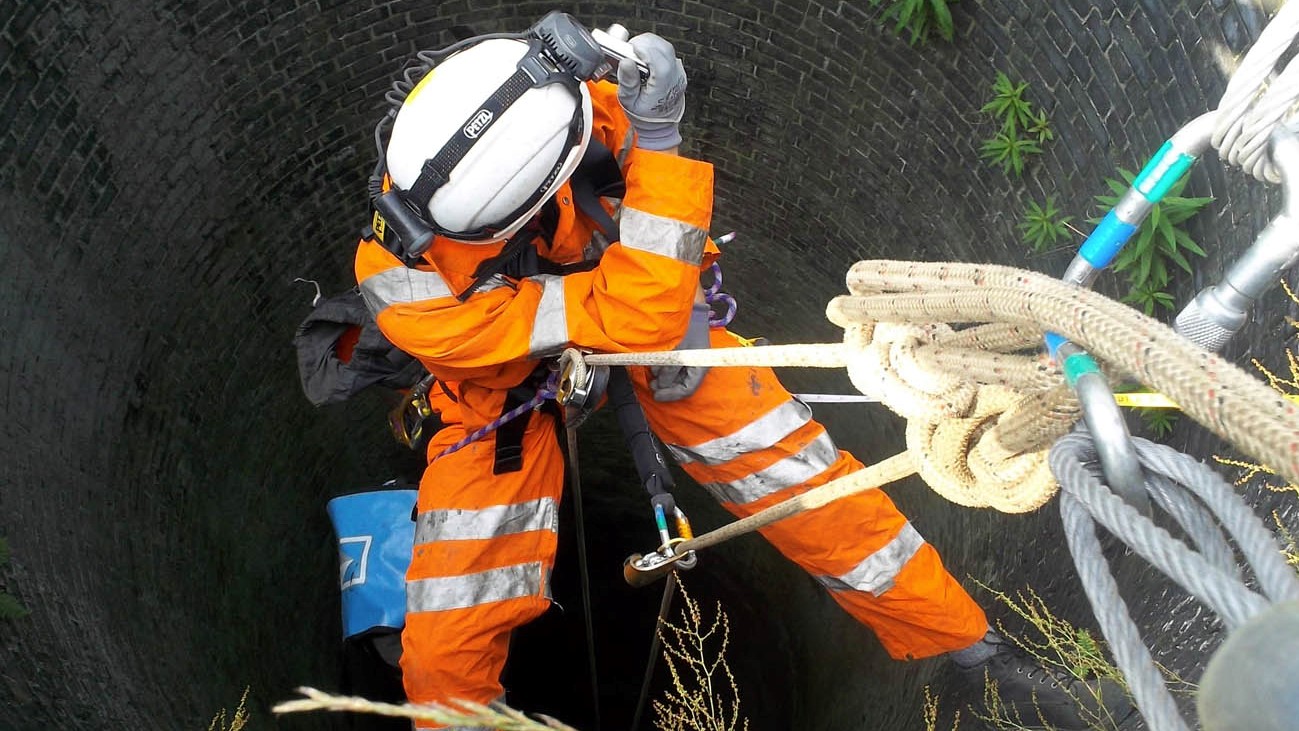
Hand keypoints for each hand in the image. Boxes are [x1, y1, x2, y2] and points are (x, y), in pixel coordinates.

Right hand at [616, 33, 685, 150]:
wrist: (659, 124)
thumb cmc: (643, 114)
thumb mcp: (629, 101)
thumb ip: (628, 81)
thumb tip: (626, 61)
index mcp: (663, 84)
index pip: (657, 57)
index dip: (642, 48)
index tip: (629, 49)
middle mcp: (674, 75)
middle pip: (662, 48)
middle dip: (644, 44)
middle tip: (629, 51)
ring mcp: (678, 72)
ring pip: (665, 47)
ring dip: (649, 45)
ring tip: (636, 55)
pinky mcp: (677, 69)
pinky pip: (666, 52)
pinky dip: (654, 50)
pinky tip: (645, 59)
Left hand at [651, 303, 710, 400]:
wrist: (689, 302)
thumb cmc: (686, 325)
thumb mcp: (677, 350)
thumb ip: (669, 369)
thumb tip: (661, 384)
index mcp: (701, 365)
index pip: (688, 388)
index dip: (671, 394)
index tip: (656, 395)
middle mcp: (697, 363)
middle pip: (682, 382)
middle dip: (666, 385)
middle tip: (652, 385)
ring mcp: (691, 356)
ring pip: (677, 374)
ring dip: (664, 376)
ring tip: (652, 374)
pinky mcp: (684, 348)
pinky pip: (675, 364)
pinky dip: (664, 367)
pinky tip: (655, 363)